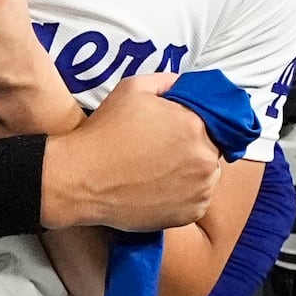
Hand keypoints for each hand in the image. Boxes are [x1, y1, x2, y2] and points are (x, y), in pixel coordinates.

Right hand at [44, 73, 220, 229]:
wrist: (81, 179)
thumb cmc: (105, 133)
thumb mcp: (133, 88)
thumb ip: (169, 81)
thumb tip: (187, 85)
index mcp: (195, 125)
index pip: (214, 120)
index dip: (194, 123)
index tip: (174, 129)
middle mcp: (205, 158)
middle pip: (212, 149)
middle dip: (192, 147)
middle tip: (159, 150)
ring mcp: (200, 189)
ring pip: (206, 176)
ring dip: (190, 171)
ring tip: (155, 170)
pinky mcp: (190, 213)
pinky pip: (196, 200)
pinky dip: (182, 195)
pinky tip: (155, 188)